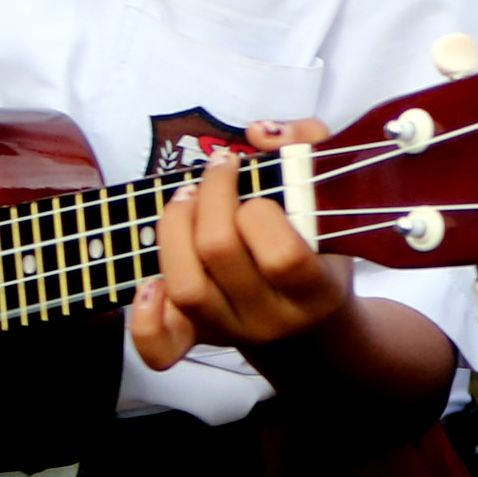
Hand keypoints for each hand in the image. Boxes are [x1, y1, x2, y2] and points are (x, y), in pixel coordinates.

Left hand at [132, 119, 353, 365]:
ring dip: (174, 230)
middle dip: (210, 198)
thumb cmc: (320, 248)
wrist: (311, 323)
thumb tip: (258, 132)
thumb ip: (308, 145)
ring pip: (185, 287)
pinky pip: (162, 345)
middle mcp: (273, 317)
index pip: (282, 257)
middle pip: (220, 256)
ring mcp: (232, 332)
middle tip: (217, 173)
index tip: (259, 191)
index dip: (260, 214)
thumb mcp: (332, 197)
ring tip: (184, 200)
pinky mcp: (199, 340)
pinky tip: (151, 281)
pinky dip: (145, 315)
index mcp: (316, 288)